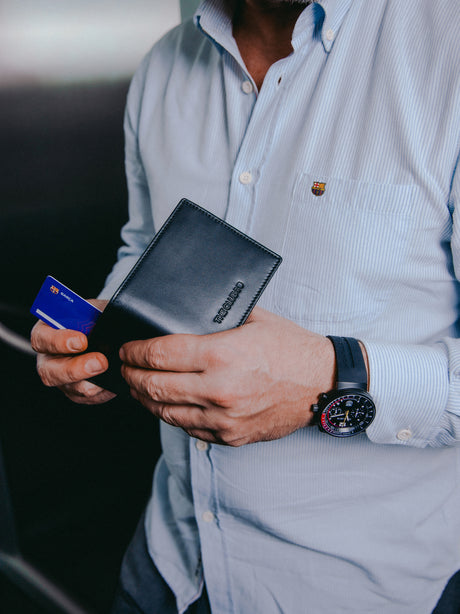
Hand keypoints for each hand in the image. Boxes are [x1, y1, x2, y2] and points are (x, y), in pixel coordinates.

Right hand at [30, 299, 115, 403]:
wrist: (109, 331)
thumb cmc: (98, 317)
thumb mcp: (96, 309)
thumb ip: (96, 313)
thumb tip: (108, 320)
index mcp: (48, 331)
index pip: (41, 338)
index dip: (58, 341)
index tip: (82, 341)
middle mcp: (49, 356)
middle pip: (49, 371)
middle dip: (75, 369)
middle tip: (100, 362)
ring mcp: (60, 376)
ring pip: (68, 387)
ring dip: (90, 383)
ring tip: (109, 373)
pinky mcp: (74, 390)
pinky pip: (84, 397)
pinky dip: (99, 392)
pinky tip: (111, 384)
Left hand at [120, 307, 334, 445]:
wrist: (322, 383)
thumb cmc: (290, 348)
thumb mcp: (252, 320)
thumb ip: (215, 320)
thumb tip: (181, 318)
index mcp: (221, 355)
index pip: (159, 355)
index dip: (134, 352)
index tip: (126, 349)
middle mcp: (218, 390)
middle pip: (154, 386)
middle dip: (131, 376)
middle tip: (124, 368)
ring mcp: (224, 418)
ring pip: (166, 413)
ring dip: (146, 399)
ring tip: (139, 387)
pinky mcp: (231, 436)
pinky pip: (189, 429)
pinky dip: (172, 416)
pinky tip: (168, 404)